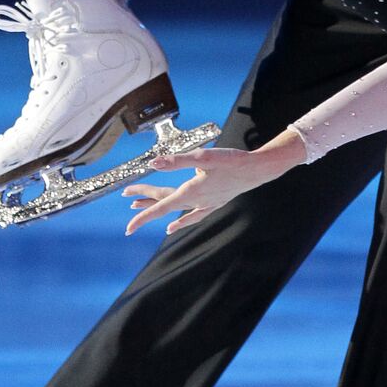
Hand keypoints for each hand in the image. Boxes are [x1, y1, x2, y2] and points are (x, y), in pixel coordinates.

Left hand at [122, 129, 306, 234]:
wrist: (257, 170)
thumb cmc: (232, 161)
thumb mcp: (203, 157)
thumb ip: (177, 161)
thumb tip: (154, 163)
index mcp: (190, 192)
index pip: (161, 207)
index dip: (143, 217)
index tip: (128, 228)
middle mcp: (196, 202)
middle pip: (166, 207)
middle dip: (146, 207)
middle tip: (128, 207)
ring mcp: (207, 204)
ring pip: (177, 212)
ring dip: (160, 211)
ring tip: (142, 212)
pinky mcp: (215, 202)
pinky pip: (193, 216)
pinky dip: (182, 221)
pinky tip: (175, 225)